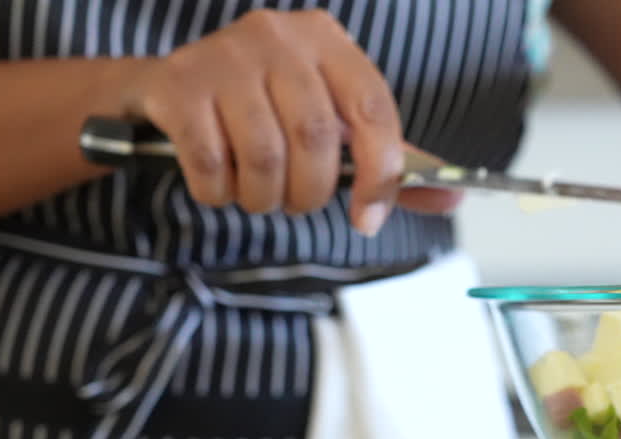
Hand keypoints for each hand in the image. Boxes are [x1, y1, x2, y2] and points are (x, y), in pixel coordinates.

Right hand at [122, 9, 459, 234]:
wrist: (166, 91)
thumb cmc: (263, 111)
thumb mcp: (328, 124)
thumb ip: (385, 160)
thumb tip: (454, 194)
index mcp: (327, 41)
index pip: (374, 110)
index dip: (380, 176)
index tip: (368, 220)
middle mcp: (278, 37)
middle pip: (316, 138)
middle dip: (310, 193)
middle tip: (296, 203)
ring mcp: (224, 56)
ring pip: (264, 155)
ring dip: (264, 199)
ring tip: (257, 197)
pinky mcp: (179, 85)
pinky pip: (210, 164)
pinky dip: (219, 194)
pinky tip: (219, 186)